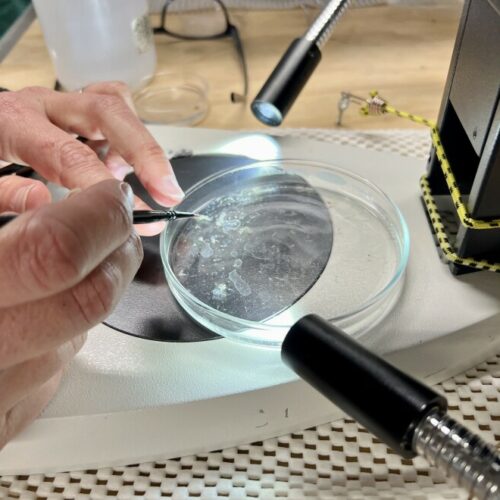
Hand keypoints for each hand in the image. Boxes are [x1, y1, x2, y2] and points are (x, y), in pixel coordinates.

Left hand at [0, 82, 184, 234]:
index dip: (102, 186)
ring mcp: (63, 104)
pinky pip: (115, 115)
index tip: (124, 215)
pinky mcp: (76, 113)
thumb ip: (6, 193)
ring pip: (116, 104)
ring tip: (150, 187)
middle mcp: (43, 104)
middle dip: (146, 154)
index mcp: (12, 120)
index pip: (69, 154)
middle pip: (108, 110)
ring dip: (141, 146)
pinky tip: (126, 177)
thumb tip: (45, 202)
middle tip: (168, 192)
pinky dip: (129, 145)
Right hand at [0, 179, 142, 448]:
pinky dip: (63, 334)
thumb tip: (37, 196)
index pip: (52, 253)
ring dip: (96, 291)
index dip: (97, 218)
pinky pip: (51, 373)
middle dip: (118, 253)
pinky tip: (43, 313)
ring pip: (76, 337)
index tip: (110, 196)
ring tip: (89, 262)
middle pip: (87, 299)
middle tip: (119, 225)